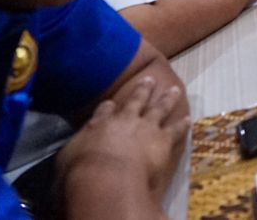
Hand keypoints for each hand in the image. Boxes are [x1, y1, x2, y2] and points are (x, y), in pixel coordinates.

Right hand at [59, 75, 188, 198]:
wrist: (107, 176)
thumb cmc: (82, 169)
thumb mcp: (68, 156)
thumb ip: (75, 148)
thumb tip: (74, 148)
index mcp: (101, 122)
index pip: (105, 110)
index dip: (108, 106)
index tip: (111, 102)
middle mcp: (126, 119)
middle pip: (136, 100)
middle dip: (143, 89)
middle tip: (149, 79)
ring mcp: (147, 127)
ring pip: (160, 108)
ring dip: (167, 98)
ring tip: (174, 90)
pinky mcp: (163, 140)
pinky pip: (176, 130)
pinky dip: (182, 125)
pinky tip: (188, 119)